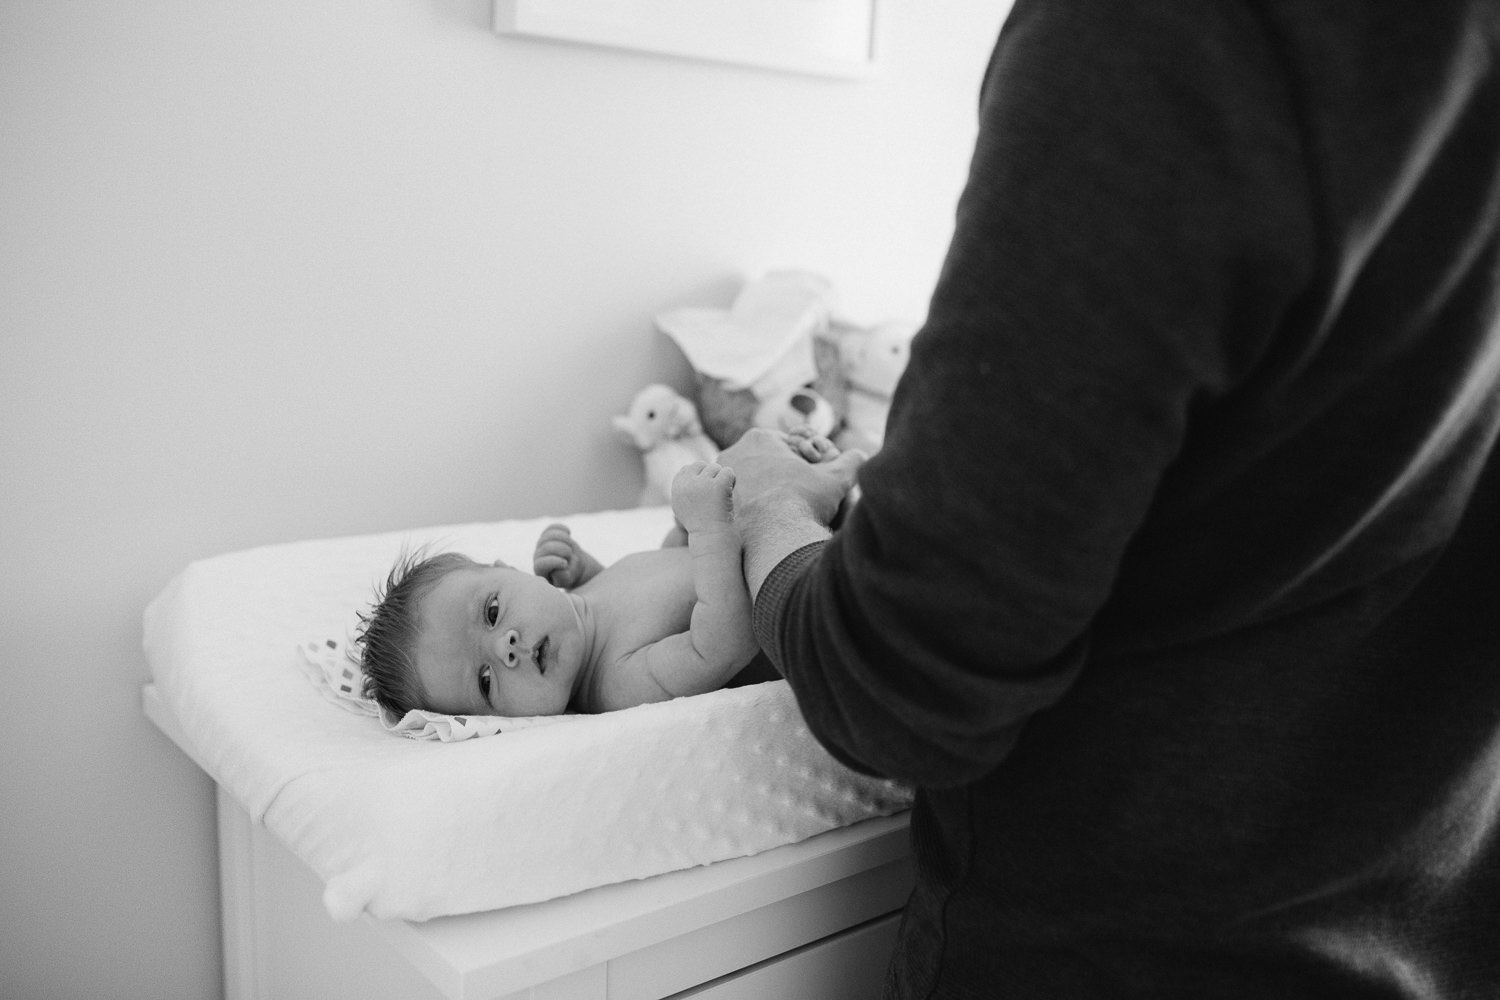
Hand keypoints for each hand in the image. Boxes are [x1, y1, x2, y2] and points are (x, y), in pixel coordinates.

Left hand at [533, 523, 591, 587]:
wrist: (571, 566)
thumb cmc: (568, 575)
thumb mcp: (566, 580)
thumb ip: (563, 576)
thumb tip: (561, 567)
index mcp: (540, 570)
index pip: (540, 564)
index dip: (553, 562)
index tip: (565, 564)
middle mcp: (538, 556)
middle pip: (547, 547)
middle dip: (563, 549)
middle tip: (571, 555)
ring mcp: (542, 544)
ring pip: (550, 535)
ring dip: (565, 539)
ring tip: (572, 546)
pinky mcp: (548, 534)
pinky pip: (553, 526)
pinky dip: (562, 528)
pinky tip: (569, 532)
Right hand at [670, 461, 735, 533]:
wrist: (712, 538)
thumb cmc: (700, 524)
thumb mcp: (683, 506)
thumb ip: (682, 487)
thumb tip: (687, 466)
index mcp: (676, 487)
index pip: (688, 468)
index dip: (700, 478)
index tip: (705, 495)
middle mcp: (687, 483)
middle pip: (701, 465)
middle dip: (710, 475)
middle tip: (715, 494)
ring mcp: (702, 483)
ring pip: (716, 467)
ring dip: (721, 479)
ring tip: (721, 497)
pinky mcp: (718, 485)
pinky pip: (728, 471)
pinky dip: (732, 481)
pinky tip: (729, 494)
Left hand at [719, 428, 864, 527]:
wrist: (774, 536)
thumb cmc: (805, 502)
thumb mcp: (836, 478)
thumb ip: (851, 461)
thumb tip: (860, 454)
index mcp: (759, 438)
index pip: (782, 447)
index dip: (799, 464)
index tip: (805, 481)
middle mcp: (732, 452)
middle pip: (760, 463)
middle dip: (775, 476)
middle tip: (790, 498)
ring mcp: (718, 479)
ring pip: (743, 482)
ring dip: (756, 491)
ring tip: (773, 511)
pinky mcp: (710, 502)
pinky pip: (728, 502)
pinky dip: (740, 509)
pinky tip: (755, 522)